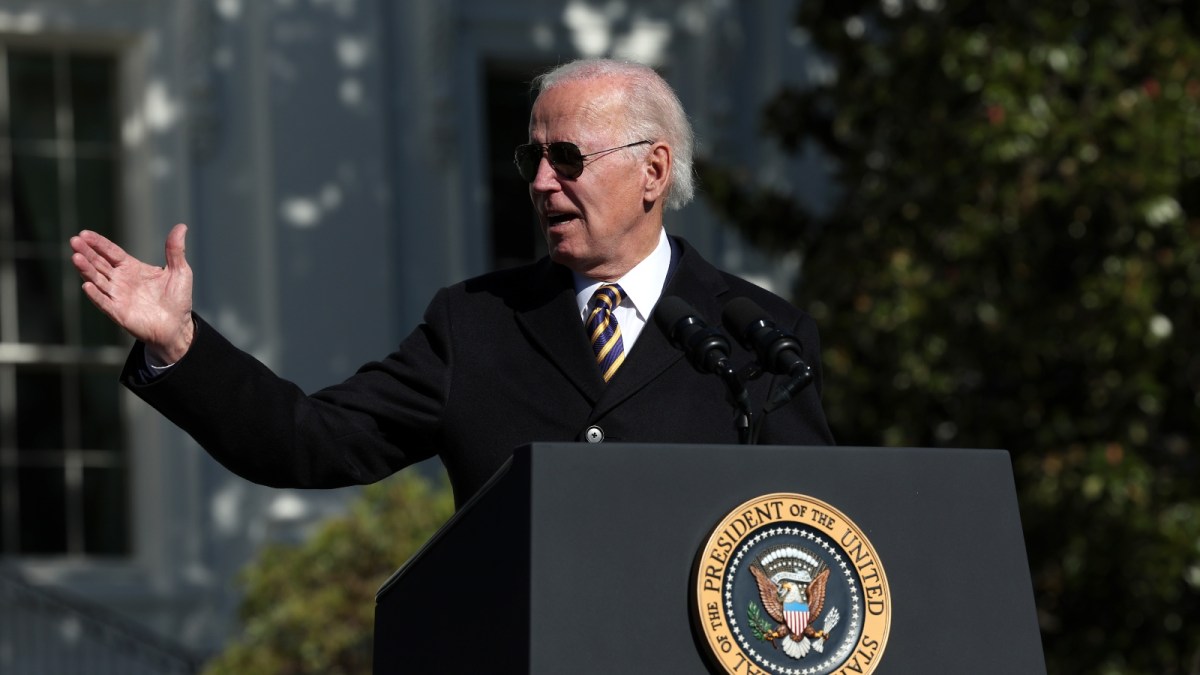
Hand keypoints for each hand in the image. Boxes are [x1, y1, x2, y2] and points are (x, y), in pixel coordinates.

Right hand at [70, 223, 194, 362]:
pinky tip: (87, 285)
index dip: (98, 243)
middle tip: (74, 241)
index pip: (111, 252)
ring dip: (86, 270)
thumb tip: (182, 226)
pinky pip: (104, 302)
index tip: (84, 233)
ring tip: (76, 257)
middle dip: (86, 252)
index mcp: (132, 268)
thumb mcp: (180, 271)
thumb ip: (175, 250)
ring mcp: (118, 296)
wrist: (177, 326)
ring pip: (97, 280)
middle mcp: (120, 280)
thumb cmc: (177, 299)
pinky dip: (95, 294)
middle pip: (99, 263)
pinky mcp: (118, 312)